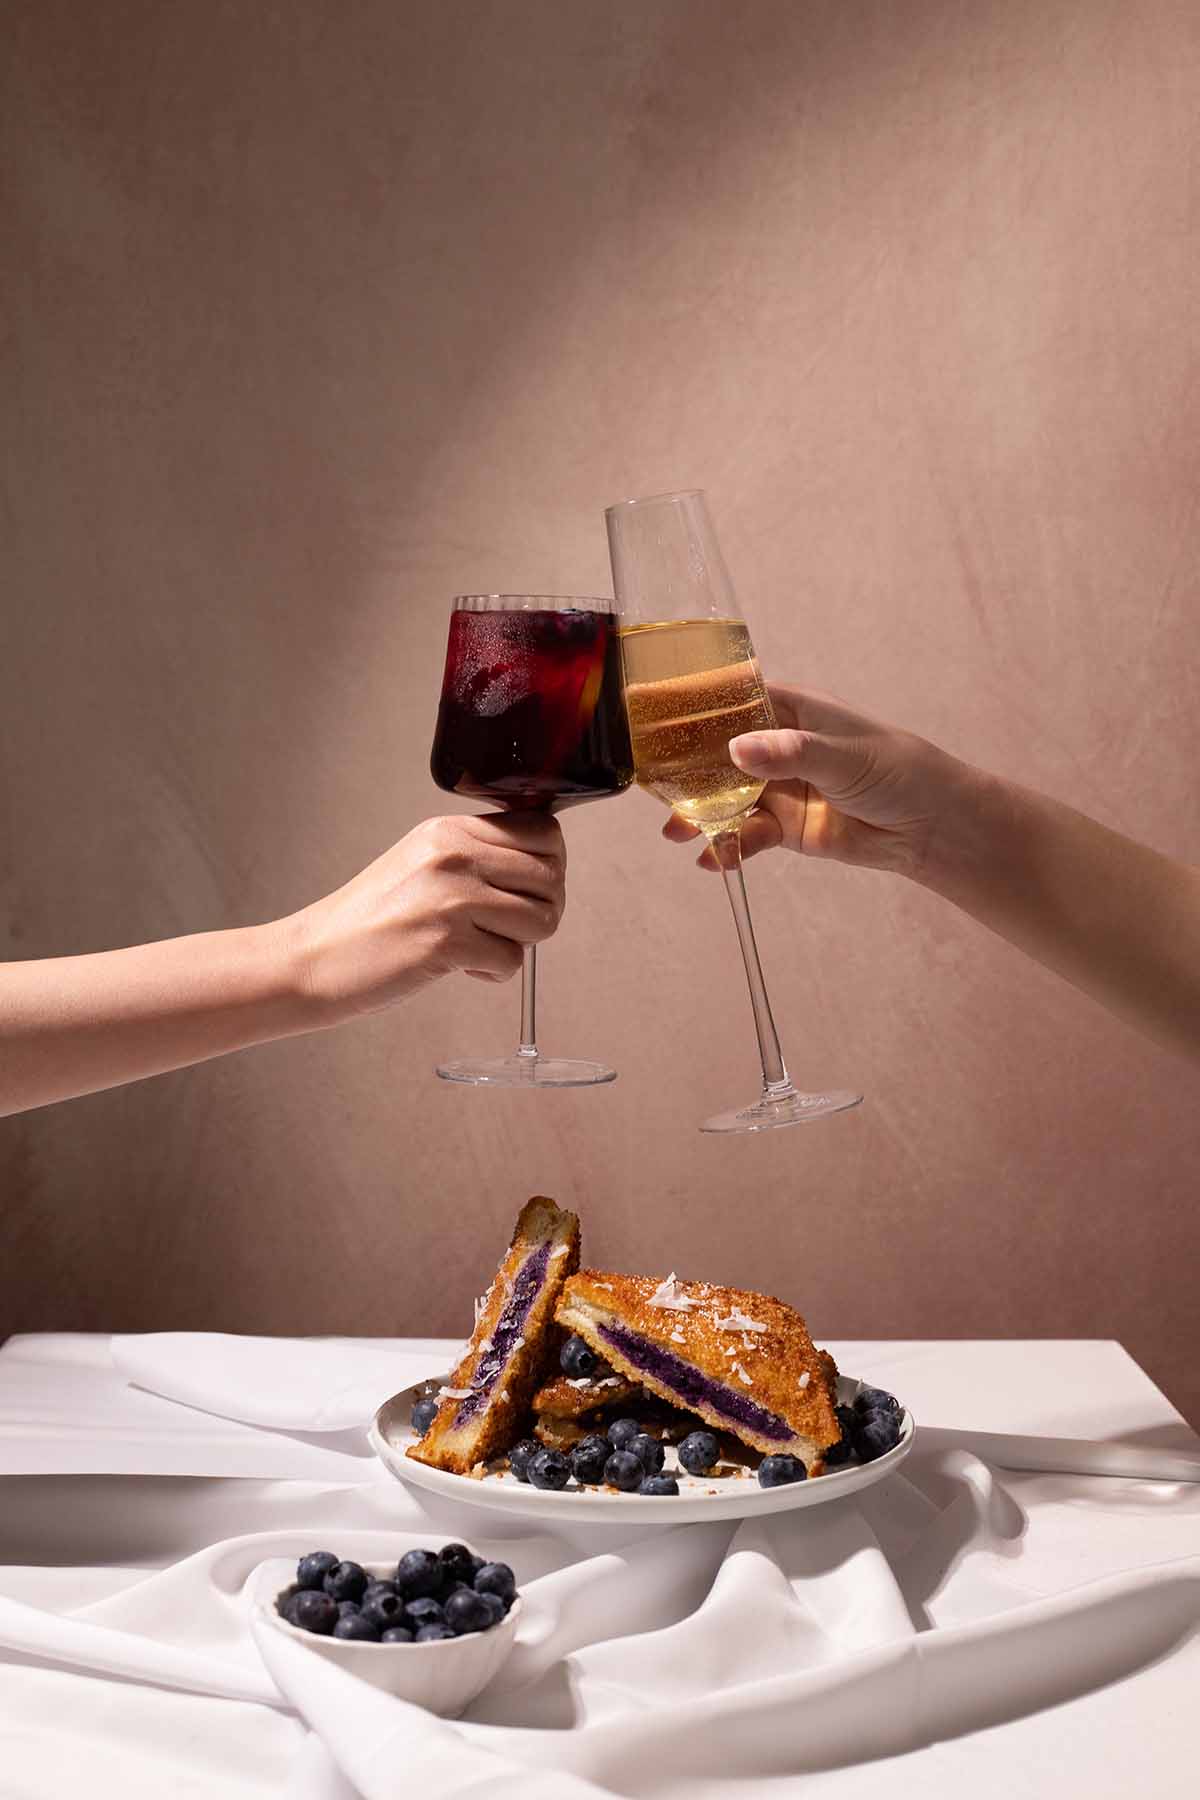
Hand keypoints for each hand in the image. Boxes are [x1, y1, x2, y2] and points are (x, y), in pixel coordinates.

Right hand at [287, 812, 566, 1020]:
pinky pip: (512, 961)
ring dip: (519, 943)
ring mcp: (451, 897)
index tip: (527, 889)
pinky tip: (459, 967)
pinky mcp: (446, 942)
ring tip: (481, 945)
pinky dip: (492, 973)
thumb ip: (476, 856)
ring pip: (542, 920)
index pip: (544, 831)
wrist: (313, 958)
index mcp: (450, 829)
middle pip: (551, 877)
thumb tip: (545, 870)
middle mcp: (454, 854)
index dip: (550, 865)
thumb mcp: (422, 862)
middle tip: (507, 927)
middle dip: (541, 910)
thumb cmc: (370, 919)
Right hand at [663, 686, 974, 880]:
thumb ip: (790, 753)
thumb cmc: (897, 771)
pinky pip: (746, 834)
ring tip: (677, 833)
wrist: (931, 827)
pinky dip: (728, 846)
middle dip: (688, 772)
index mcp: (791, 711)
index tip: (655, 721)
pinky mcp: (785, 827)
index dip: (695, 709)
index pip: (733, 701)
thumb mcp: (843, 755)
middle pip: (719, 754)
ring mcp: (779, 788)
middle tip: (656, 790)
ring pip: (727, 798)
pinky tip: (713, 859)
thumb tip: (737, 750)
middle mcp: (777, 746)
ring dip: (701, 815)